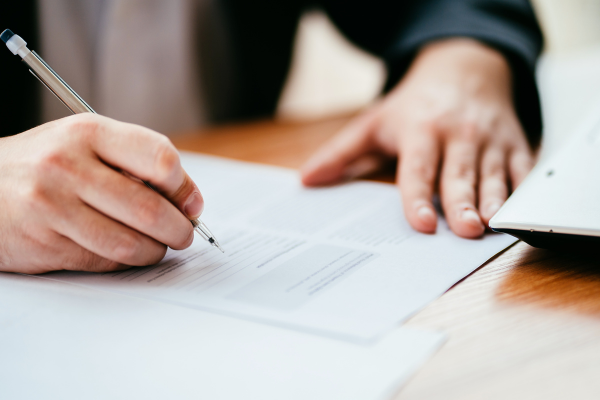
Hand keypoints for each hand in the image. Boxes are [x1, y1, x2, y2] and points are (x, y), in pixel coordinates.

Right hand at [0, 114, 203, 273]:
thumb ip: (136, 161)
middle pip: (149, 208)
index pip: (159, 158)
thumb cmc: (46, 163)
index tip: (191, 203)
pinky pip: (105, 261)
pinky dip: (127, 261)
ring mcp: (53, 207)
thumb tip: (188, 199)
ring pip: (130, 243)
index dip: (184, 186)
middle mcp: (68, 167)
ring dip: (156, 250)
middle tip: (184, 234)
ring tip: (158, 246)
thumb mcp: (87, 142)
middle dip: (179, 229)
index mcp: (88, 133)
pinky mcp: (45, 243)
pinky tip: (128, 252)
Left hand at [301, 39, 533, 237]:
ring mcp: (489, 140)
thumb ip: (341, 153)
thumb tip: (305, 180)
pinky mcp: (515, 144)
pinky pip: (522, 169)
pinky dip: (522, 190)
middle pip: (459, 174)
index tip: (421, 222)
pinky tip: (517, 213)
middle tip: (464, 231)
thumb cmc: (414, 105)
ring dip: (494, 201)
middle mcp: (457, 135)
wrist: (464, 70)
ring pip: (494, 175)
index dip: (418, 196)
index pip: (418, 169)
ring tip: (490, 227)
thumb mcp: (373, 123)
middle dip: (462, 202)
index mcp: (420, 131)